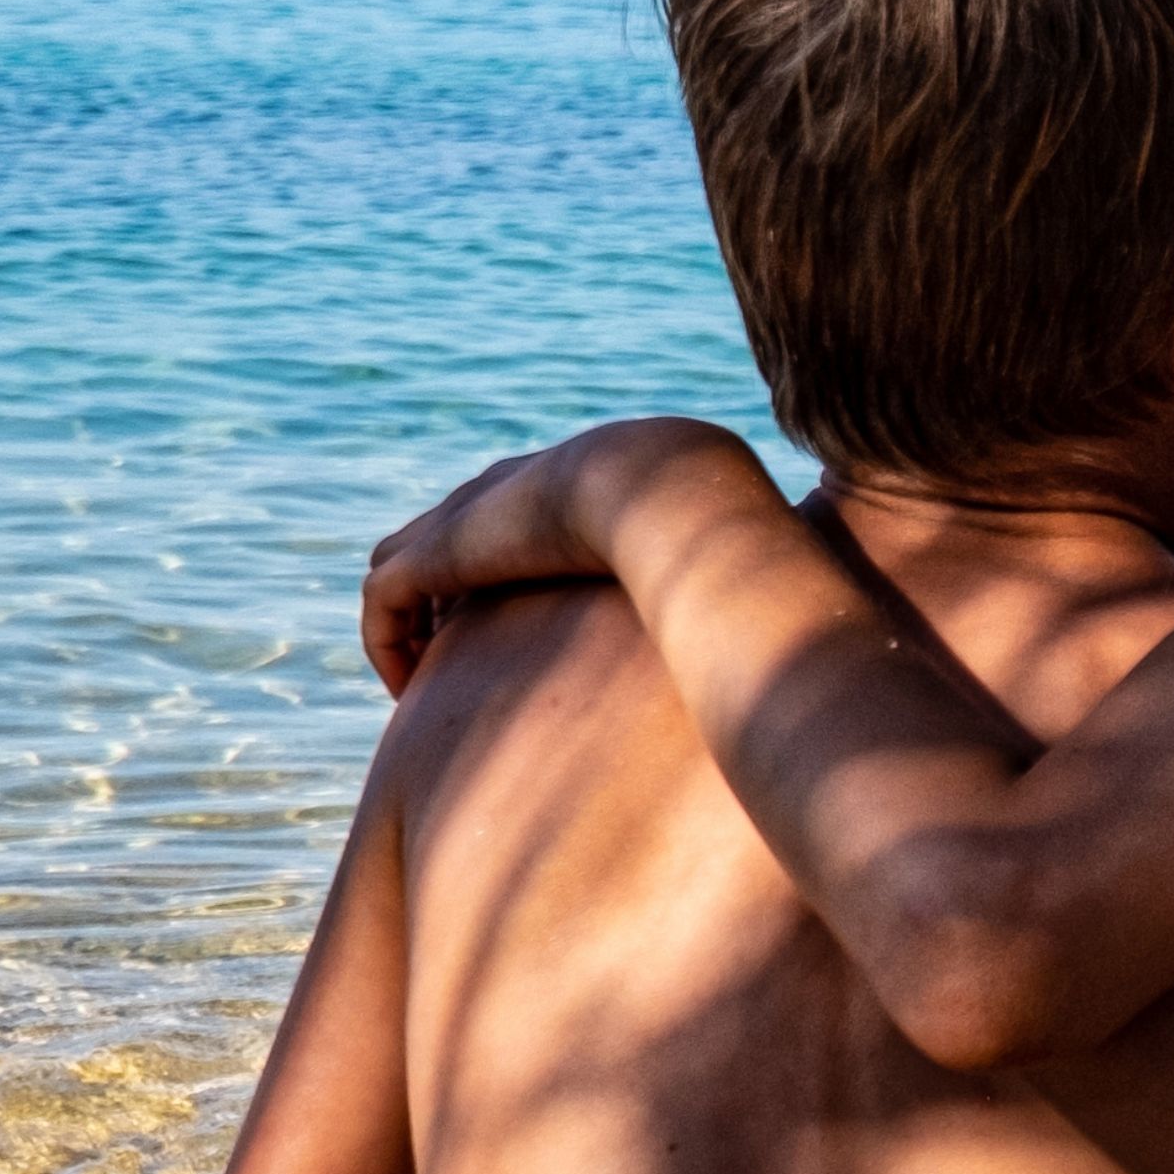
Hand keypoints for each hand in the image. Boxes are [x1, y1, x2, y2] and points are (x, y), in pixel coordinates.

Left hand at [359, 417, 748, 692]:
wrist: (668, 489)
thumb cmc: (715, 521)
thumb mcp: (727, 545)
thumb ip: (733, 571)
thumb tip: (790, 604)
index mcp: (561, 481)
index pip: (505, 522)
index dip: (501, 577)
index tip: (512, 637)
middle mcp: (501, 492)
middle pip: (441, 544)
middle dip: (441, 601)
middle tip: (453, 665)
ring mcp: (463, 519)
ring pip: (401, 574)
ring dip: (406, 628)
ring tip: (420, 688)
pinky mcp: (436, 553)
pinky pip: (383, 604)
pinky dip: (386, 645)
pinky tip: (406, 692)